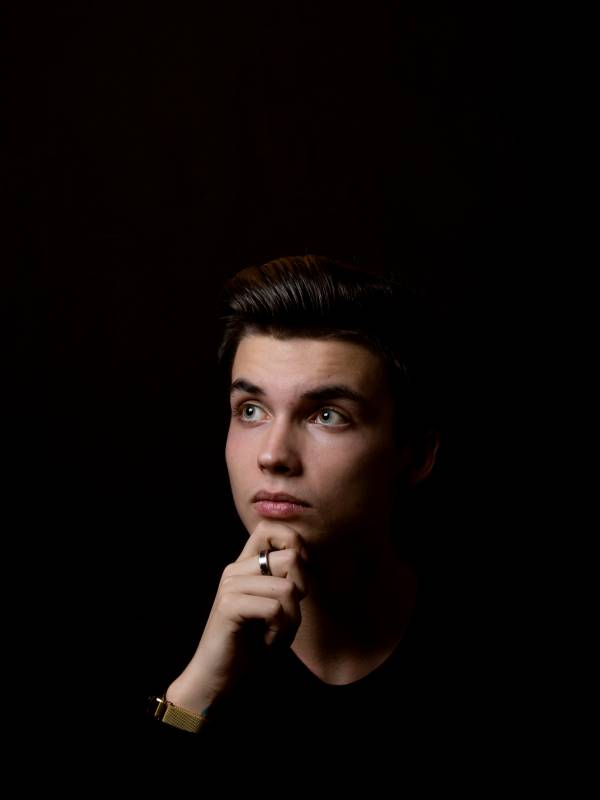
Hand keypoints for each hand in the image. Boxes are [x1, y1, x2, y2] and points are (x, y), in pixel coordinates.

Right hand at [165, 520, 308, 713]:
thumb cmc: (251, 643)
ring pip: (288, 588)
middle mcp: (235, 568)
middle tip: (287, 613)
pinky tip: (265, 640)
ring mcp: (230, 585)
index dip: (296, 546)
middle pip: (292, 557)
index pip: (271, 528)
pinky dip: (279, 631)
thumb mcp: (277, 607)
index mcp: (245, 564)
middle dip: (303, 589)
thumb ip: (288, 581)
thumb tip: (305, 561)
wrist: (218, 677)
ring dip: (291, 618)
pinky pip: (275, 609)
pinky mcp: (228, 605)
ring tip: (275, 632)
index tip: (297, 579)